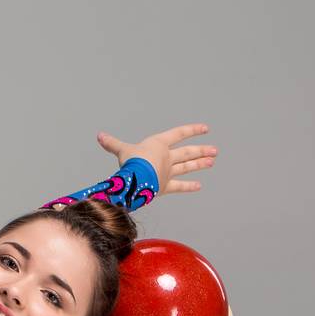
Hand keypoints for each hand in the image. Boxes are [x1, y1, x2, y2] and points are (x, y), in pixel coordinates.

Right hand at [96, 123, 217, 194]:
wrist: (137, 178)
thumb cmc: (131, 161)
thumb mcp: (121, 150)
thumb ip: (112, 144)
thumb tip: (99, 136)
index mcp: (158, 144)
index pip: (179, 134)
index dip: (192, 130)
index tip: (205, 129)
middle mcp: (167, 157)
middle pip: (187, 152)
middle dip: (201, 151)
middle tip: (215, 150)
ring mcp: (168, 172)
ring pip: (187, 167)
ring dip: (199, 164)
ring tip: (212, 162)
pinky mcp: (166, 186)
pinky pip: (179, 186)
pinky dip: (188, 186)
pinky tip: (198, 186)